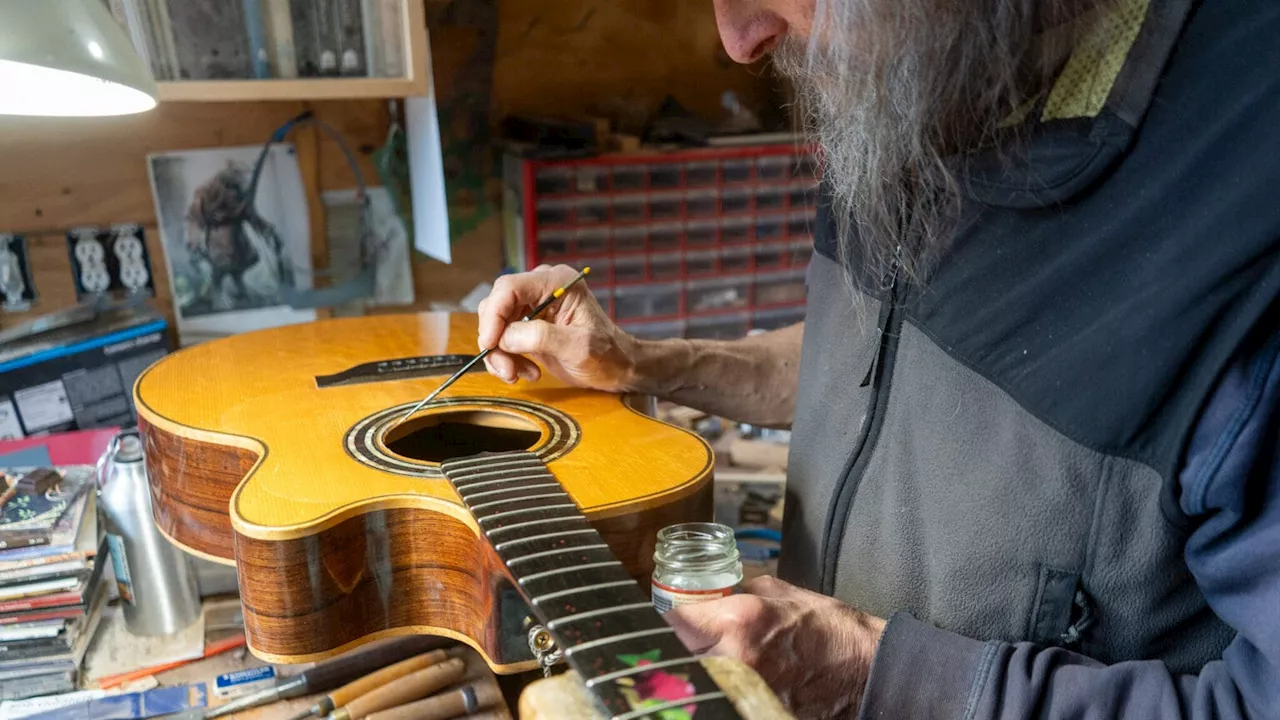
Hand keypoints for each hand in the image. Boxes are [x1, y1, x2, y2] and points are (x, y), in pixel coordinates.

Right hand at [476, 265, 637, 391]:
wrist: (616, 367)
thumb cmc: (606, 354)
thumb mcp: (578, 347)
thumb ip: (542, 337)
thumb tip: (505, 336)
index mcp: (557, 282)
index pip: (509, 287)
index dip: (493, 315)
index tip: (489, 343)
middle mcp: (541, 289)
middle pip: (496, 305)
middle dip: (495, 340)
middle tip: (507, 369)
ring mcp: (533, 306)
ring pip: (495, 325)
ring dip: (500, 354)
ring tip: (518, 374)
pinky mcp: (527, 325)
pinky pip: (502, 338)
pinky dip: (506, 358)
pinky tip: (527, 372)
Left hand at [663, 576, 885, 719]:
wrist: (867, 669)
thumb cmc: (826, 628)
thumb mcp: (775, 591)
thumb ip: (731, 595)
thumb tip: (701, 600)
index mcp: (738, 624)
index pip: (671, 622)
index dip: (662, 620)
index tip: (662, 618)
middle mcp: (736, 664)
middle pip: (675, 660)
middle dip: (672, 652)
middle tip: (677, 646)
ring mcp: (746, 696)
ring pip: (696, 685)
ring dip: (693, 674)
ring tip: (701, 663)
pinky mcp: (756, 713)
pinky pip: (721, 700)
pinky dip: (718, 691)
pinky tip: (725, 683)